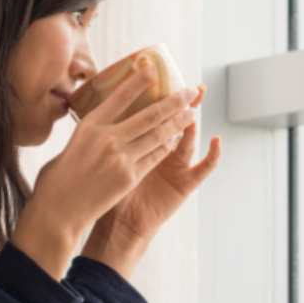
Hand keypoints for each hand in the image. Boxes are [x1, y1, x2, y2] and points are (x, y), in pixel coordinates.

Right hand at [13, 66, 199, 277]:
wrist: (58, 210)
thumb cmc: (59, 178)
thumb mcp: (73, 144)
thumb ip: (92, 134)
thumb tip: (104, 125)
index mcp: (90, 125)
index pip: (120, 96)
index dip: (140, 81)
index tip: (153, 68)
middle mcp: (108, 138)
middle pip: (149, 115)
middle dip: (174, 101)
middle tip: (189, 91)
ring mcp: (121, 158)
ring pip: (158, 135)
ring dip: (178, 123)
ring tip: (191, 113)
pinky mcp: (130, 177)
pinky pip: (155, 157)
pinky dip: (167, 146)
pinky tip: (176, 139)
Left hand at [92, 85, 221, 246]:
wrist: (120, 225)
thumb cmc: (110, 193)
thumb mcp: (107, 161)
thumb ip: (106, 141)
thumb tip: (86, 117)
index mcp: (146, 145)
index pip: (156, 117)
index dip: (161, 99)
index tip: (163, 78)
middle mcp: (166, 154)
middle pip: (176, 123)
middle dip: (183, 104)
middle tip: (190, 85)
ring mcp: (178, 168)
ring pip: (188, 140)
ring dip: (192, 123)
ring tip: (195, 106)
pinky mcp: (186, 184)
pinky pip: (204, 169)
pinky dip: (213, 156)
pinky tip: (217, 141)